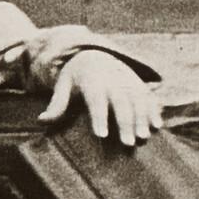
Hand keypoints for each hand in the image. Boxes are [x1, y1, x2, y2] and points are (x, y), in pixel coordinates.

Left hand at [43, 49, 159, 145]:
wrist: (95, 54)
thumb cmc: (76, 77)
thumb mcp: (63, 85)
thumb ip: (56, 104)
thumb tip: (41, 120)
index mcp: (91, 80)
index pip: (95, 100)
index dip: (99, 117)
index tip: (101, 135)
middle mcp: (112, 79)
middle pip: (120, 102)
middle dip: (125, 123)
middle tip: (127, 144)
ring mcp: (128, 80)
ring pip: (138, 100)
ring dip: (142, 119)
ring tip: (143, 138)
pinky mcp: (139, 83)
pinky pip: (149, 96)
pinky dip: (154, 110)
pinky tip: (157, 127)